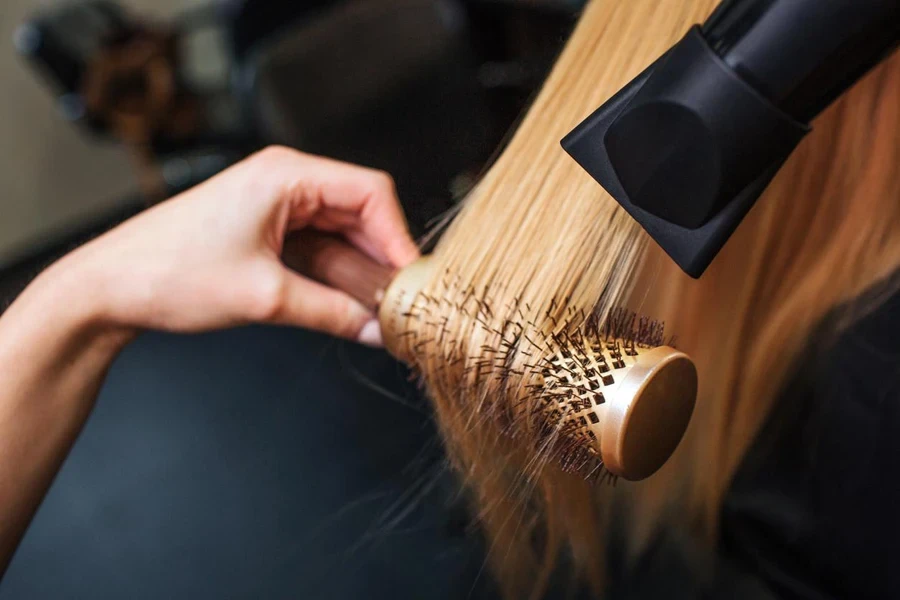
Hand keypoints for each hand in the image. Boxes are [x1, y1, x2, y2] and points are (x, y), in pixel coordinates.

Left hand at [57, 146, 418, 344]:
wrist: (108, 289)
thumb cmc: (167, 274)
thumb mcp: (264, 298)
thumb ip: (331, 313)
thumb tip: (375, 330)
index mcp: (285, 175)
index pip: (369, 193)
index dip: (398, 236)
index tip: (411, 278)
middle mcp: (283, 181)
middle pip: (359, 213)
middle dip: (381, 258)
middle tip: (401, 301)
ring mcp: (273, 205)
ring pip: (339, 234)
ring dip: (359, 271)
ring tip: (379, 310)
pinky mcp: (263, 229)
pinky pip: (316, 248)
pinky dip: (334, 275)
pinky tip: (348, 305)